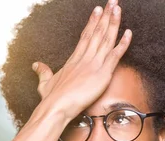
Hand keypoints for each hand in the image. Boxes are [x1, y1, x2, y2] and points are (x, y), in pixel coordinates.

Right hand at [31, 0, 130, 121]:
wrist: (57, 106)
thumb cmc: (51, 98)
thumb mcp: (44, 82)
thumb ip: (43, 72)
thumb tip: (36, 65)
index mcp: (74, 59)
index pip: (86, 36)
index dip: (93, 22)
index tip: (98, 10)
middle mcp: (84, 58)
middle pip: (97, 32)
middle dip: (105, 16)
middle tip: (112, 2)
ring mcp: (94, 64)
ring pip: (106, 39)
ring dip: (113, 22)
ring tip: (117, 8)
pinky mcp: (102, 73)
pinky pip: (115, 55)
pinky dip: (123, 44)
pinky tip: (128, 32)